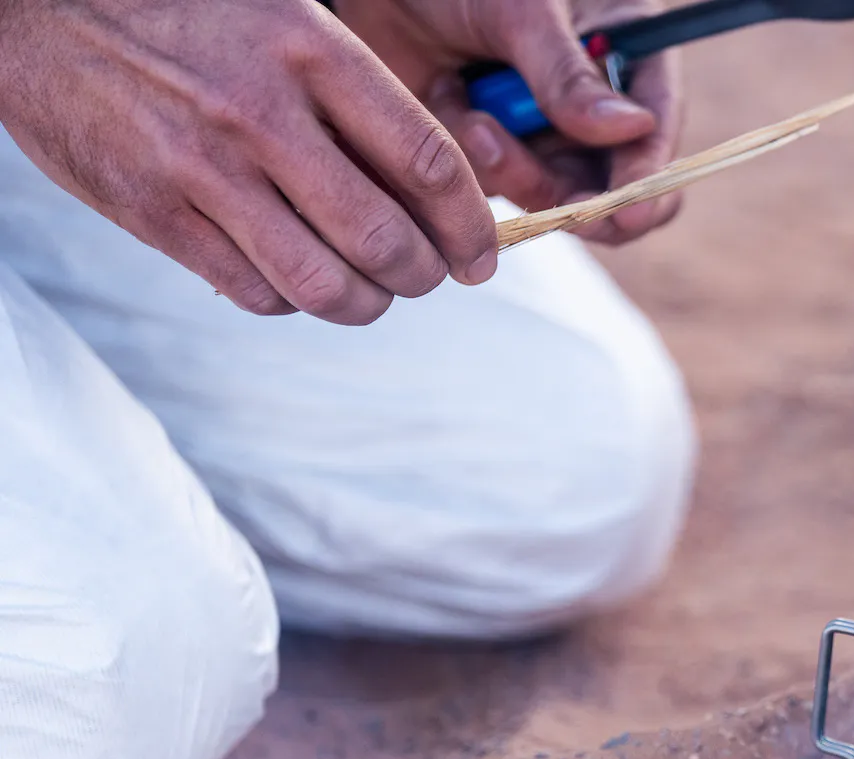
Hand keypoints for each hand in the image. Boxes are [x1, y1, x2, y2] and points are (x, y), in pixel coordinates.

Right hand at [0, 0, 497, 323]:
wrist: (34, 9)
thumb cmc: (182, 15)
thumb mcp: (283, 20)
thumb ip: (354, 99)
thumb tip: (434, 193)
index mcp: (310, 52)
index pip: (427, 163)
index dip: (468, 226)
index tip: (478, 255)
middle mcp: (261, 113)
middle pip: (385, 241)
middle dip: (421, 276)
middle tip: (423, 276)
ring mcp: (203, 169)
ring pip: (325, 285)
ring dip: (363, 303)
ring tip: (367, 290)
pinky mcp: (155, 212)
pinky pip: (255, 291)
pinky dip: (289, 299)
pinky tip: (290, 273)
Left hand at [339, 0, 684, 243]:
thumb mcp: (523, 12)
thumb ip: (569, 75)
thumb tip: (636, 129)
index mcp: (625, 58)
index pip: (656, 131)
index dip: (649, 176)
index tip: (630, 209)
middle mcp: (592, 106)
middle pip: (615, 186)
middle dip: (584, 199)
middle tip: (565, 207)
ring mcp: (543, 136)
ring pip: (553, 196)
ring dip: (515, 169)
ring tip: (474, 118)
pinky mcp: (494, 155)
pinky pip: (496, 188)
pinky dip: (469, 154)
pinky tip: (447, 97)